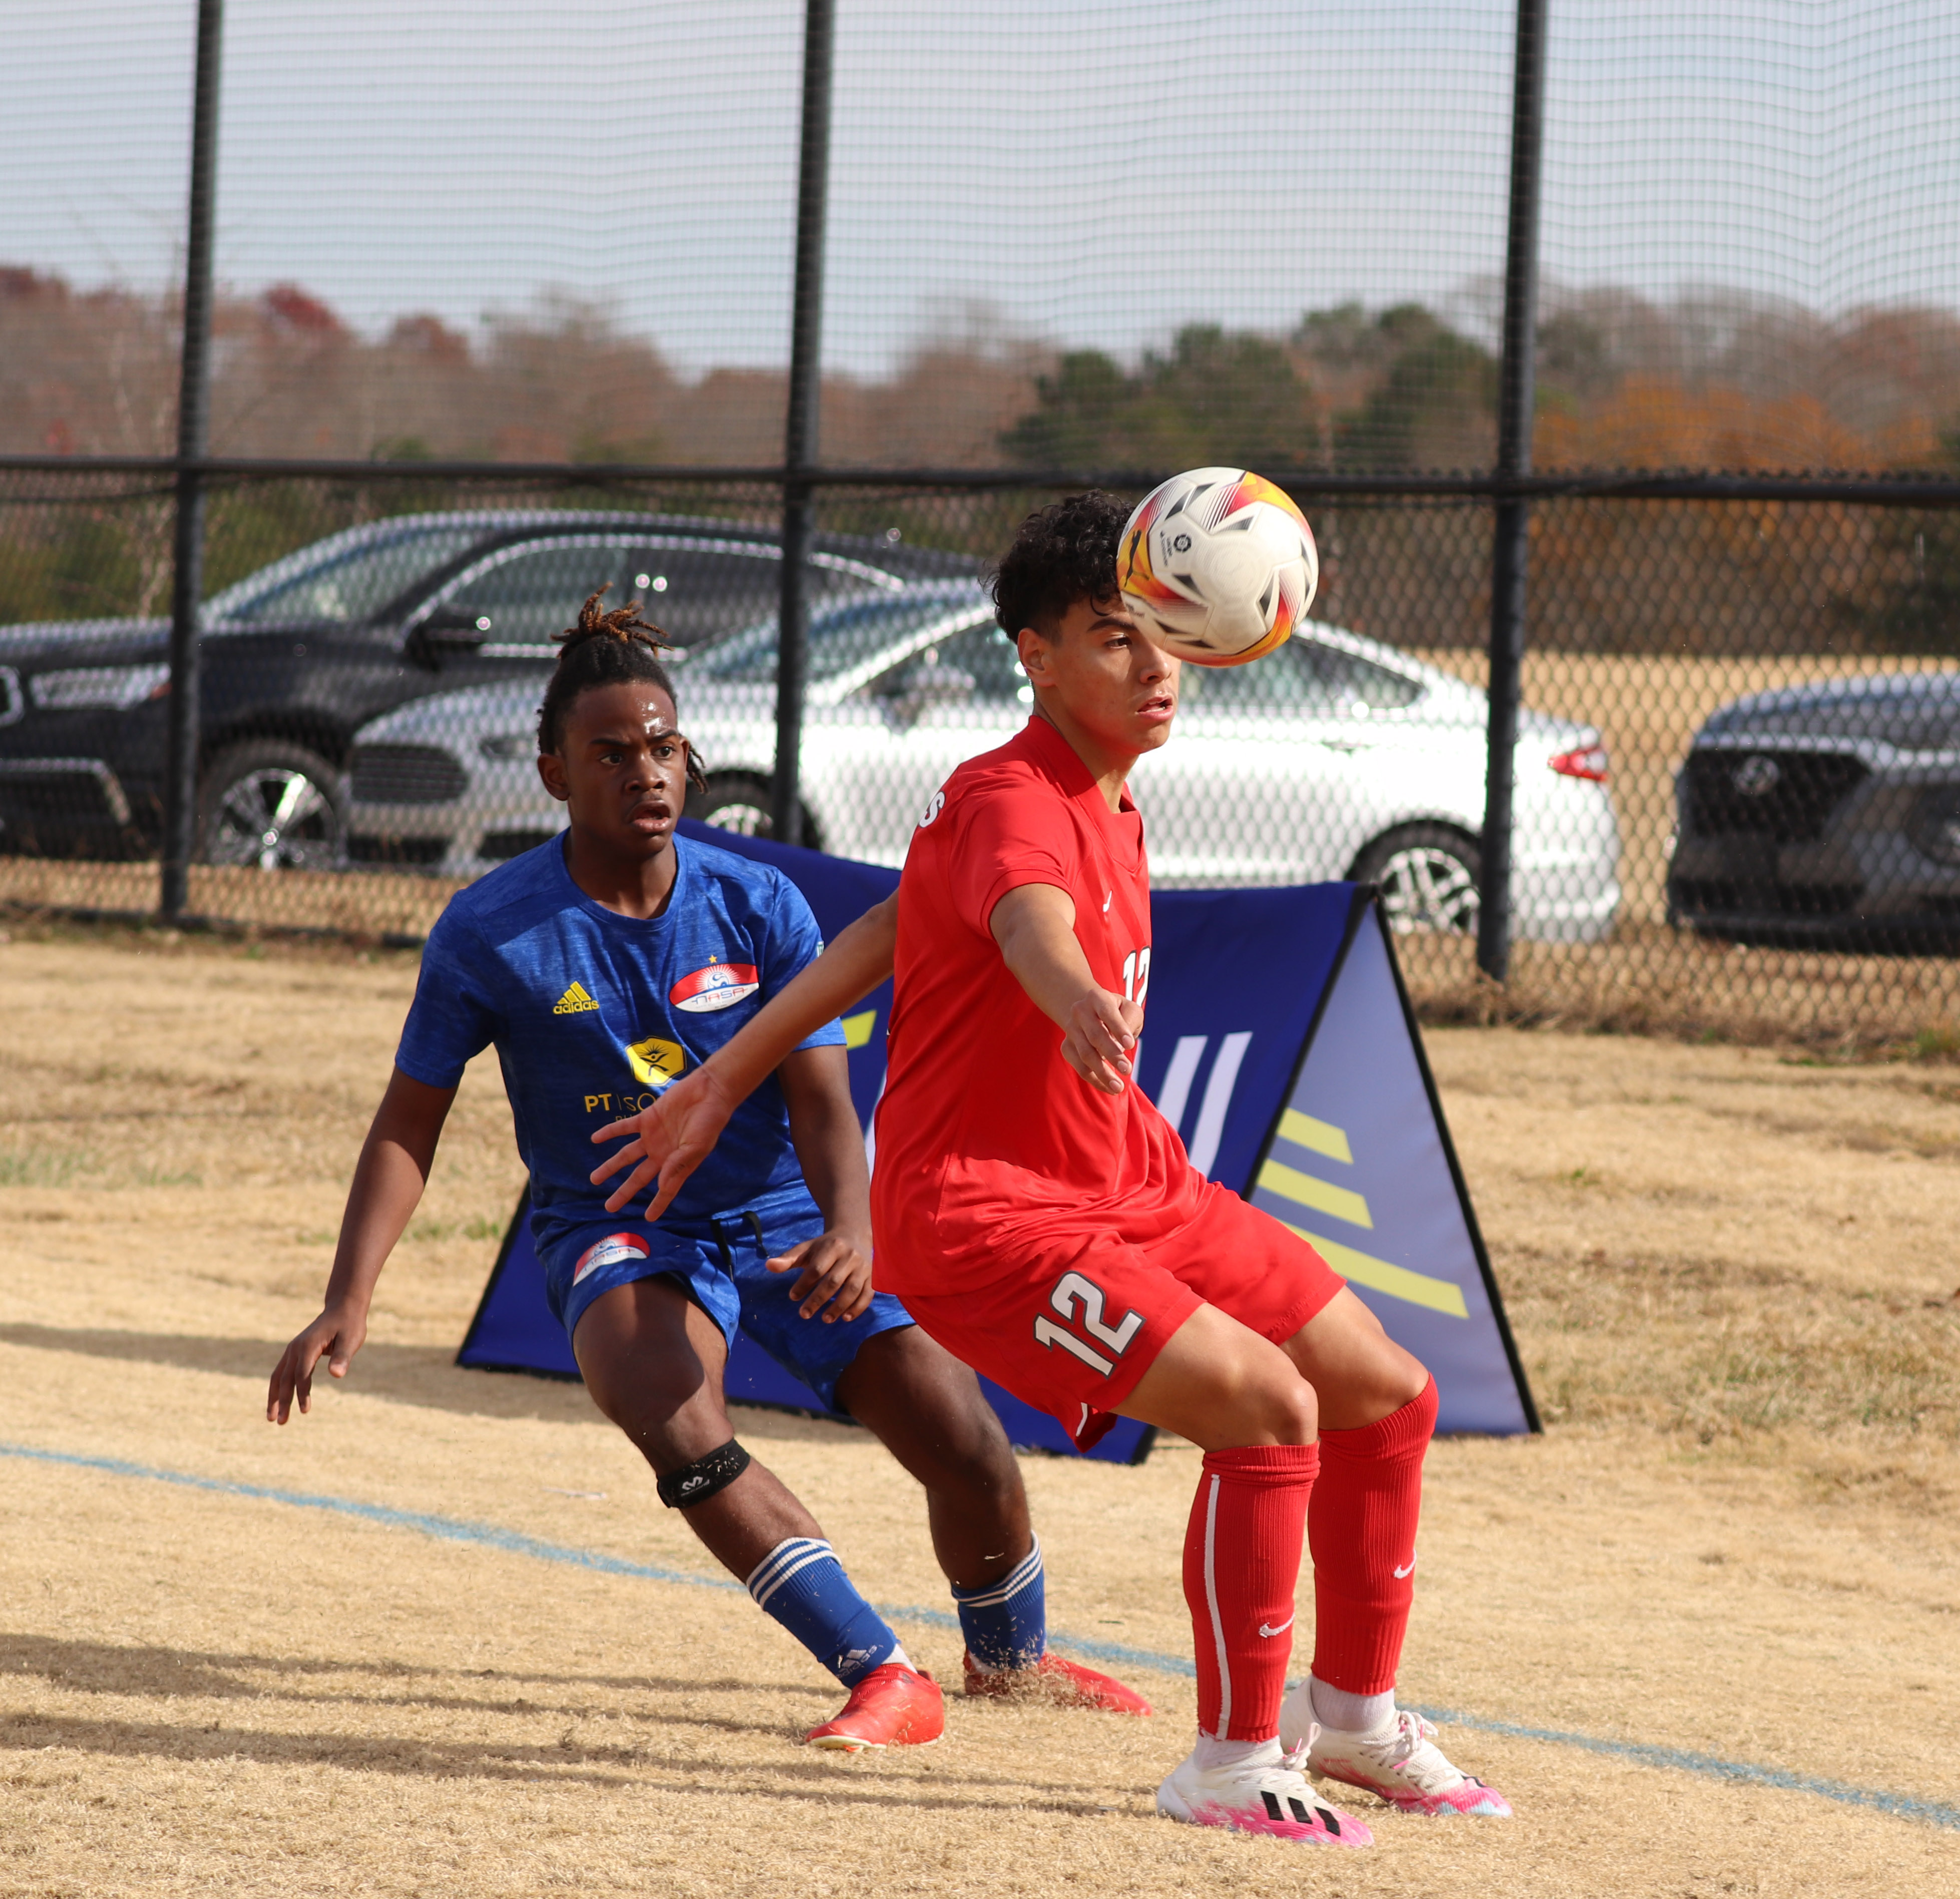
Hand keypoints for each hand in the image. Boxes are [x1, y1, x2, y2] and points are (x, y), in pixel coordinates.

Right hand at [266, 1302, 366, 1423]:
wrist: (343, 1309)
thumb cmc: (349, 1325)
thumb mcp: (351, 1339)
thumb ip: (343, 1357)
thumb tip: (337, 1375)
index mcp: (308, 1346)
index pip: (302, 1374)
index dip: (302, 1393)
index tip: (305, 1411)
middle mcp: (295, 1348)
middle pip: (285, 1378)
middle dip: (282, 1401)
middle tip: (281, 1423)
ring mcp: (292, 1350)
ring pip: (278, 1377)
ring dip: (274, 1397)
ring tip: (272, 1418)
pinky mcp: (294, 1353)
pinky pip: (282, 1373)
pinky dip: (278, 1388)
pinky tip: (280, 1402)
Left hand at [589, 1065, 736, 1218]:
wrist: (709, 1092)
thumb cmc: (709, 1122)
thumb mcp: (697, 1146)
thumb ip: (678, 1164)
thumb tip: (661, 1186)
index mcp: (677, 1164)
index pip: (666, 1190)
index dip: (658, 1204)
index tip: (649, 1218)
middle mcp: (662, 1154)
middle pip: (639, 1177)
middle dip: (625, 1192)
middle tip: (610, 1207)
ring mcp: (653, 1137)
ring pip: (626, 1156)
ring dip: (610, 1167)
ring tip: (594, 1179)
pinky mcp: (647, 1119)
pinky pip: (624, 1127)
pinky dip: (610, 1132)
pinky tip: (595, 1138)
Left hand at [767, 1228, 874, 1323]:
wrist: (854, 1235)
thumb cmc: (825, 1246)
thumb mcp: (807, 1248)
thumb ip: (788, 1258)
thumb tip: (768, 1266)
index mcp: (832, 1247)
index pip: (817, 1268)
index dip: (804, 1284)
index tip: (793, 1297)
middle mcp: (849, 1256)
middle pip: (833, 1281)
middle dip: (818, 1299)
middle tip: (804, 1314)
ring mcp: (863, 1267)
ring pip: (852, 1289)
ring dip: (838, 1306)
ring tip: (825, 1319)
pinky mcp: (872, 1277)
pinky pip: (867, 1294)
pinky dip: (858, 1308)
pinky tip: (846, 1318)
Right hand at [1059, 986, 1143, 1094]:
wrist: (1090, 1012)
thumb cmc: (1118, 1012)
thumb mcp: (1130, 1010)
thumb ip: (1130, 1020)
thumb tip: (1121, 1044)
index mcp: (1097, 997)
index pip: (1107, 1012)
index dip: (1119, 1028)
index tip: (1130, 1045)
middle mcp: (1080, 1011)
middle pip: (1095, 1035)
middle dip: (1112, 1054)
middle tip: (1127, 1069)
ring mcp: (1071, 1029)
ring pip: (1085, 1054)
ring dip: (1103, 1073)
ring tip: (1119, 1087)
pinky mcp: (1067, 1047)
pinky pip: (1079, 1066)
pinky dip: (1094, 1079)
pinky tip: (1109, 1088)